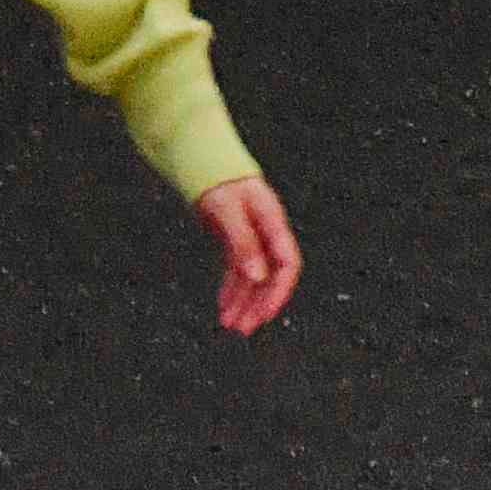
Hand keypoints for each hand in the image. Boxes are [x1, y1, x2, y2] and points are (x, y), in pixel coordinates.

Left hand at [197, 171, 304, 337]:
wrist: (204, 161)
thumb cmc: (218, 180)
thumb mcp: (226, 209)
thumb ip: (243, 242)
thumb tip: (256, 276)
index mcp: (271, 223)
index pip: (286, 264)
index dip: (279, 291)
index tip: (265, 314)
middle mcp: (266, 233)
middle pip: (270, 276)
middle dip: (258, 304)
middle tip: (243, 328)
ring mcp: (253, 238)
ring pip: (252, 278)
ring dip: (243, 302)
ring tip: (231, 325)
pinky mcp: (237, 241)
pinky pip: (238, 271)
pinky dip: (231, 289)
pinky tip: (224, 306)